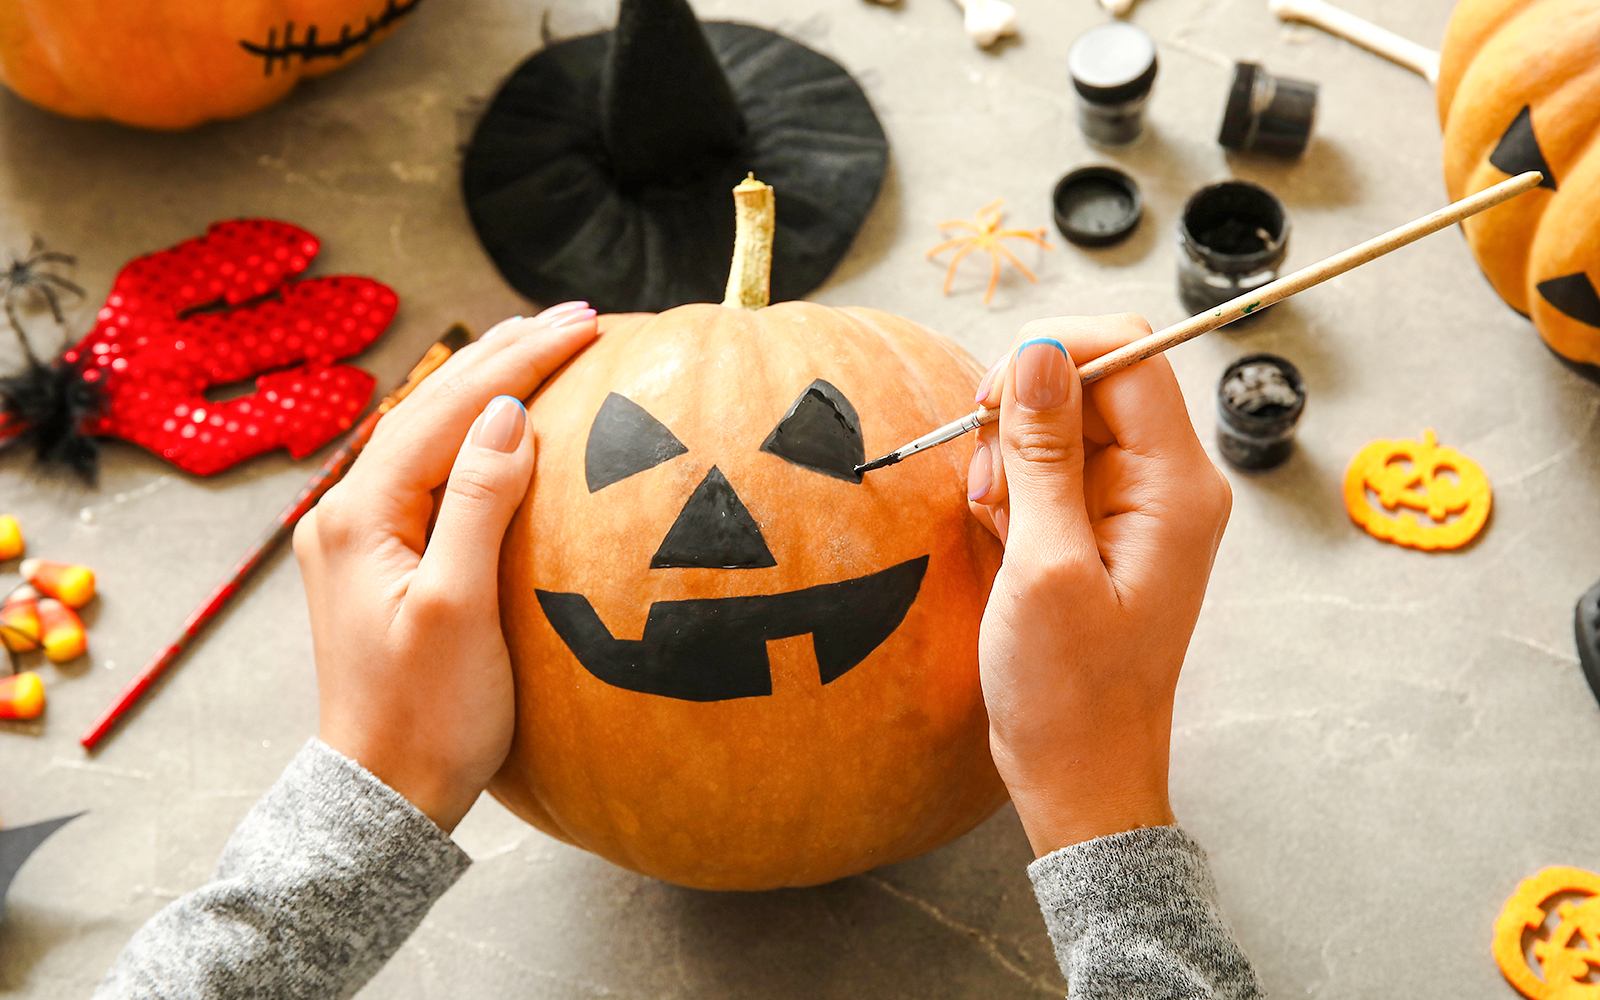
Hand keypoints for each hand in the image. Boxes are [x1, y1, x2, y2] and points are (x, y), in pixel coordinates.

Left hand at [293, 302, 598, 831]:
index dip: (516, 362)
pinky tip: (503, 421)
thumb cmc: (428, 715)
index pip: (444, 411)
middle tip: (576, 316)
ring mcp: (360, 536)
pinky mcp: (381, 560)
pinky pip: (431, 471)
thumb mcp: (460, 609)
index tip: (582, 325)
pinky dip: (473, 432)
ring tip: (543, 342)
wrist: (387, 794)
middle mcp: (346, 513)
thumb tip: (507, 414)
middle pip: (429, 410)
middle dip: (502, 357)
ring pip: (428, 434)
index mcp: (359, 517)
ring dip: (486, 385)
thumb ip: (479, 504)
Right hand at [965, 315, 1230, 855]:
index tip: (990, 398)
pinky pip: (1050, 468)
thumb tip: (1038, 352)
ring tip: (994, 520)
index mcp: (1176, 487)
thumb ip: (1043, 454)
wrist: (1078, 772)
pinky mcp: (1100, 526)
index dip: (1053, 354)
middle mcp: (1166, 484)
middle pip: (1091, 381)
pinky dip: (1012, 487)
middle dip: (1021, 414)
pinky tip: (1001, 536)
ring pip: (1061, 422)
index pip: (1129, 355)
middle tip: (987, 480)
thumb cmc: (1070, 692)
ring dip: (1009, 455)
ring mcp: (1134, 505)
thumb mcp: (1044, 566)